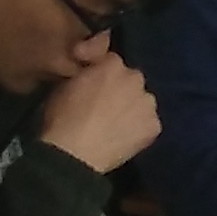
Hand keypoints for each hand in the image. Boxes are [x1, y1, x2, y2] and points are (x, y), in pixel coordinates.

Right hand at [36, 48, 162, 174]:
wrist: (74, 153)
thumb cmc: (62, 118)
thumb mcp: (66, 85)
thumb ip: (87, 74)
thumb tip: (91, 77)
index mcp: (112, 64)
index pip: (113, 62)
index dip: (104, 75)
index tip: (95, 87)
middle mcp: (135, 79)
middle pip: (132, 80)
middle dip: (122, 89)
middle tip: (107, 107)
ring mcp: (147, 103)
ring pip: (143, 101)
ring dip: (133, 108)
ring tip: (117, 125)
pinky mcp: (154, 126)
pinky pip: (149, 124)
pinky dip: (140, 129)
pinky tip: (125, 138)